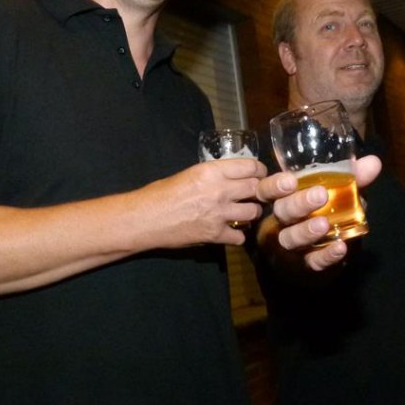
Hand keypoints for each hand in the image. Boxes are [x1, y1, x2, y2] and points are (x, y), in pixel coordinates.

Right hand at [146, 157, 266, 245]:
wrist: (145, 219)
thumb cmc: (161, 193)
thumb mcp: (190, 174)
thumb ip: (214, 175)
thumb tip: (233, 178)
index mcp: (212, 171)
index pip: (251, 167)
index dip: (259, 171)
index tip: (259, 175)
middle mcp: (219, 190)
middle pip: (256, 188)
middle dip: (259, 191)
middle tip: (256, 194)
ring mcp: (219, 214)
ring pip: (253, 213)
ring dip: (251, 213)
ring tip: (244, 213)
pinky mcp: (215, 234)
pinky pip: (240, 237)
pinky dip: (237, 236)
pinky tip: (231, 232)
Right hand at [256, 155, 380, 270]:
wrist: (324, 255)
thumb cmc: (325, 214)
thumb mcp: (337, 194)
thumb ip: (352, 179)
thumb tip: (373, 162)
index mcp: (285, 198)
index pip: (268, 190)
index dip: (274, 186)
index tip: (290, 180)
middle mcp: (282, 222)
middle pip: (281, 212)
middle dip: (297, 204)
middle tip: (320, 195)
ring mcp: (291, 246)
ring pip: (290, 239)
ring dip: (306, 231)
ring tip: (324, 224)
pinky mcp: (305, 266)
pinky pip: (312, 262)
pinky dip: (325, 256)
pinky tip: (340, 248)